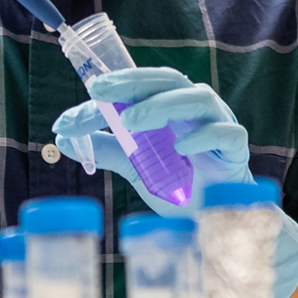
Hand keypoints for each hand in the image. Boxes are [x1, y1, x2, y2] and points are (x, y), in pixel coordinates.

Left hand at [53, 66, 297, 297]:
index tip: (85, 95)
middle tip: (100, 93)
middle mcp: (193, 105)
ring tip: (131, 122)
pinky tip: (181, 148)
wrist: (211, 217)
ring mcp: (218, 121)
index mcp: (169, 103)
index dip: (112, 86)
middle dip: (132, 82)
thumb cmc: (176, 182)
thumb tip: (61, 137)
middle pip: (166, 80)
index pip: (140, 84)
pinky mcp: (236, 147)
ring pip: (196, 98)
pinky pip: (226, 132)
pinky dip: (203, 135)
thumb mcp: (134, 164)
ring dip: (161, 105)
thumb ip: (105, 147)